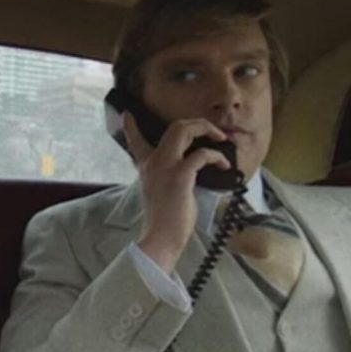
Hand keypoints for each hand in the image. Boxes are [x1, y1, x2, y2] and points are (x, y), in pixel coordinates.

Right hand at [124, 115, 229, 272]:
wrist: (161, 237)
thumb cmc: (164, 220)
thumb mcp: (160, 191)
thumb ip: (168, 175)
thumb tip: (191, 167)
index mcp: (146, 167)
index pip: (135, 141)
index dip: (131, 126)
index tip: (127, 115)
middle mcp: (153, 162)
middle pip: (174, 127)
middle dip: (197, 123)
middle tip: (211, 129)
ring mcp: (166, 166)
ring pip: (184, 130)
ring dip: (206, 129)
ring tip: (220, 137)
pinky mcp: (180, 175)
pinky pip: (202, 154)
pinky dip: (216, 156)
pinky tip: (224, 164)